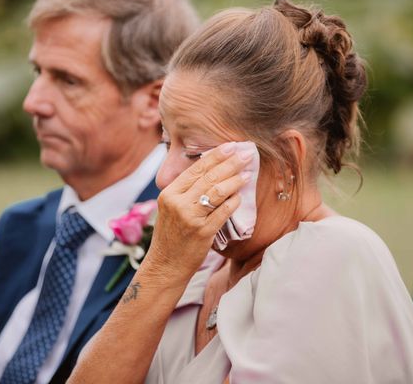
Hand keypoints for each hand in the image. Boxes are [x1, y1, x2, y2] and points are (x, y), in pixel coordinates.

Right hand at [146, 142, 252, 282]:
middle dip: (230, 163)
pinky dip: (234, 202)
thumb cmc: (171, 235)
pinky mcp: (202, 232)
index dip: (215, 156)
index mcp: (169, 193)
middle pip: (209, 177)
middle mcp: (178, 203)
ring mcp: (190, 217)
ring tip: (247, 174)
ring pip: (217, 192)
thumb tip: (211, 170)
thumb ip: (186, 191)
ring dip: (235, 181)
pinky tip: (240, 197)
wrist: (165, 265)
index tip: (230, 146)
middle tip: (246, 154)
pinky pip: (223, 212)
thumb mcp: (170, 208)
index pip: (195, 169)